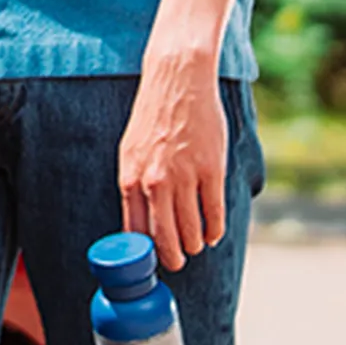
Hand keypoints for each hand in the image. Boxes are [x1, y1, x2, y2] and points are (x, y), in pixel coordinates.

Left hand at [116, 64, 232, 270]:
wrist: (177, 81)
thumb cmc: (154, 117)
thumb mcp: (131, 151)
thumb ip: (135, 185)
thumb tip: (139, 221)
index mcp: (130, 178)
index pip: (136, 230)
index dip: (146, 251)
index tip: (152, 259)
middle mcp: (155, 182)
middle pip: (164, 237)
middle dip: (172, 257)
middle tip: (178, 263)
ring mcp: (184, 177)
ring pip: (191, 229)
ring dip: (195, 244)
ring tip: (197, 247)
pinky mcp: (210, 169)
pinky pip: (214, 212)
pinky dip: (215, 229)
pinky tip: (214, 234)